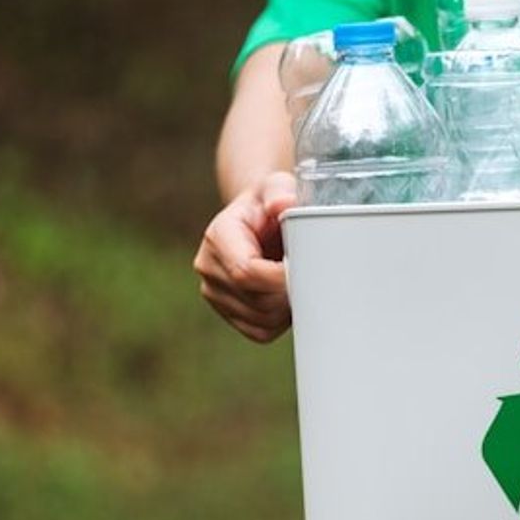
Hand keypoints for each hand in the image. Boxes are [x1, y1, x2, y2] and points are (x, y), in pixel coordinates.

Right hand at [193, 172, 296, 341]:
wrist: (259, 221)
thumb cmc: (270, 204)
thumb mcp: (277, 187)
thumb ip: (280, 192)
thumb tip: (283, 204)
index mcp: (218, 237)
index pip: (246, 271)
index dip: (281, 278)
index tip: (306, 270)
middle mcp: (209, 267)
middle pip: (257, 300)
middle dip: (290, 292)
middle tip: (311, 274)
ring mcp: (215, 293)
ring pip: (261, 320)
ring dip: (288, 309)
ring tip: (298, 281)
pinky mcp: (229, 313)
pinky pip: (260, 332)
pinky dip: (281, 322)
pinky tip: (288, 298)